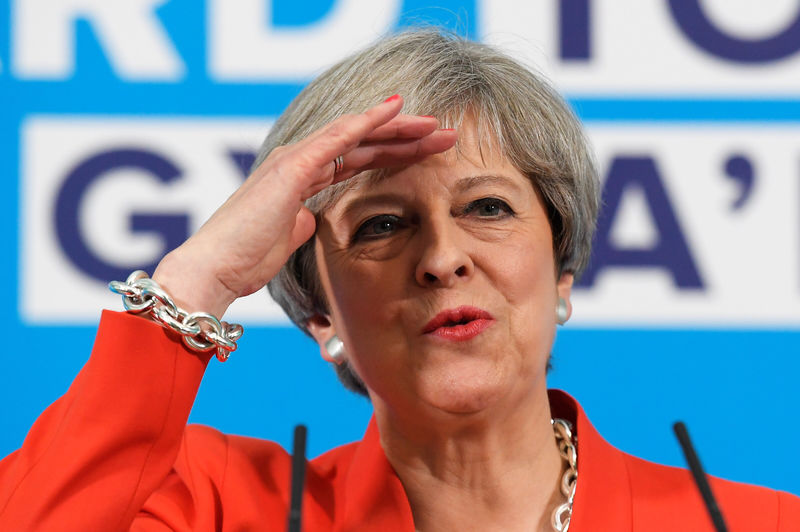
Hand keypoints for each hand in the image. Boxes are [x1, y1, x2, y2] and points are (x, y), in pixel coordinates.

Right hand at [153, 96, 457, 316]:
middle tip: (445, 134)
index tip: (427, 151)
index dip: (393, 152)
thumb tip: (309, 221)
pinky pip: (336, 137)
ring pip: (357, 134)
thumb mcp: (285, 240)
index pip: (357, 159)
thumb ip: (301, 224)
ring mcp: (295, 159)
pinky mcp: (292, 167)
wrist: (216, 269)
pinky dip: (366, 122)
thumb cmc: (245, 260)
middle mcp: (300, 161)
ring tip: (435, 124)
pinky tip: (394, 111)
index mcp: (302, 179)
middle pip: (364, 143)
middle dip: (406, 137)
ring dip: (398, 127)